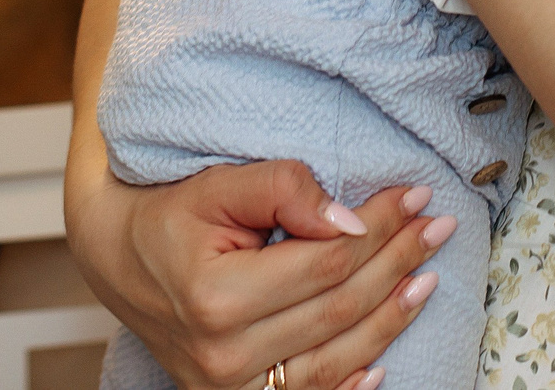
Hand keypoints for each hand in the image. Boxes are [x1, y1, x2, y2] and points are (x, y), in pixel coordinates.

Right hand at [65, 157, 453, 389]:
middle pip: (338, 309)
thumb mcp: (216, 185)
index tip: (414, 194)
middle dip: (397, 262)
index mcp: (216, 297)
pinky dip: (352, 380)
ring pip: (335, 357)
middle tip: (436, 226)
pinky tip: (385, 359)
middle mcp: (224, 354)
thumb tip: (348, 221)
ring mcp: (230, 387)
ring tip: (427, 277)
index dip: (379, 228)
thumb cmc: (169, 217)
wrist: (118, 261)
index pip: (325, 262)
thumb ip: (281, 190)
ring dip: (391, 317)